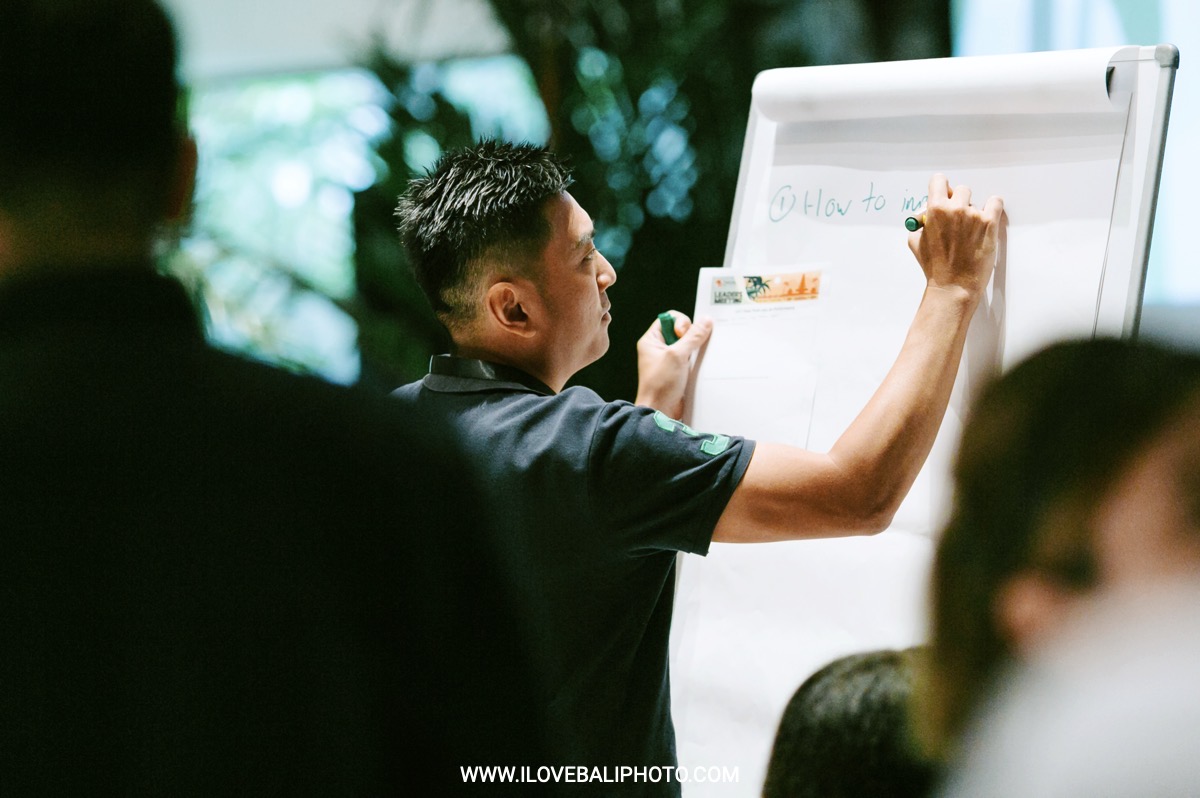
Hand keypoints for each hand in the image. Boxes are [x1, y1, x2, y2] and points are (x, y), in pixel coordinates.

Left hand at [634, 310, 712, 418]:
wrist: (660, 411)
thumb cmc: (659, 385)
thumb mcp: (677, 355)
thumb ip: (693, 336)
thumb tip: (706, 321)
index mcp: (651, 340)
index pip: (669, 318)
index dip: (680, 322)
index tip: (683, 334)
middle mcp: (659, 348)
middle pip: (681, 330)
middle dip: (691, 336)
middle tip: (689, 348)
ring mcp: (670, 359)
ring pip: (688, 344)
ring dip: (695, 349)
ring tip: (693, 359)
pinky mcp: (679, 370)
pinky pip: (692, 357)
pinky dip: (697, 359)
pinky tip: (697, 366)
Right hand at [908, 173, 1003, 303]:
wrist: (953, 286)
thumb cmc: (935, 268)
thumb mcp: (916, 242)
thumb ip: (920, 223)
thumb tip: (925, 215)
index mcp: (935, 210)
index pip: (939, 180)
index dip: (941, 188)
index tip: (945, 195)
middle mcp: (955, 209)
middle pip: (960, 189)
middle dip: (959, 201)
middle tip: (958, 218)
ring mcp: (973, 215)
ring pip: (976, 200)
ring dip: (974, 210)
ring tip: (971, 228)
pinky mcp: (989, 224)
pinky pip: (996, 202)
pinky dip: (993, 207)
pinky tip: (988, 217)